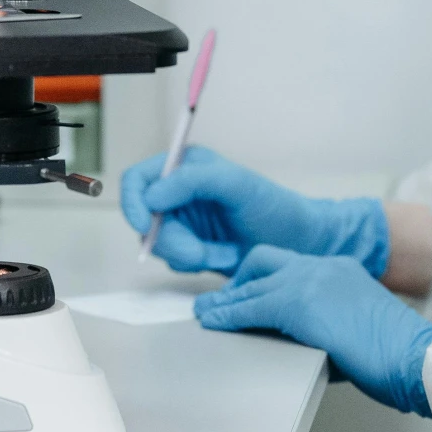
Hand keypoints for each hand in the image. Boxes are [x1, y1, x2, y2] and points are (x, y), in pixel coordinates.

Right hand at [120, 146, 389, 276]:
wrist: (299, 245)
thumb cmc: (275, 208)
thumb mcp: (237, 185)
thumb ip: (193, 181)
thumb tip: (151, 196)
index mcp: (186, 167)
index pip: (138, 179)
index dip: (132, 202)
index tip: (143, 225)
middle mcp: (179, 193)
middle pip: (144, 219)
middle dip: (174, 241)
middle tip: (202, 254)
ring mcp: (184, 223)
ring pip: (159, 245)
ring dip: (191, 254)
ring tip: (225, 252)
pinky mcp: (191, 248)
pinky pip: (175, 262)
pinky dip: (198, 264)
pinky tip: (225, 258)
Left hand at [193, 246, 431, 416]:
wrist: (414, 356)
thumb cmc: (395, 355)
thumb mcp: (353, 330)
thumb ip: (322, 326)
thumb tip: (291, 342)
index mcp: (340, 269)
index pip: (290, 265)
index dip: (263, 279)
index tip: (249, 294)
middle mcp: (323, 266)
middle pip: (264, 260)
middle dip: (240, 280)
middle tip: (223, 301)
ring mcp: (310, 280)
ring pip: (253, 283)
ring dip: (226, 299)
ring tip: (207, 312)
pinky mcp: (297, 303)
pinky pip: (250, 306)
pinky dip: (227, 314)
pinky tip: (214, 322)